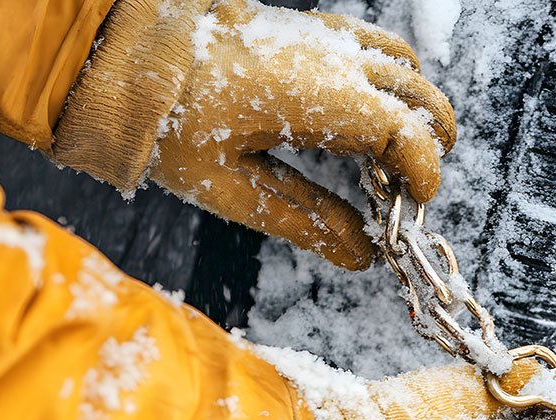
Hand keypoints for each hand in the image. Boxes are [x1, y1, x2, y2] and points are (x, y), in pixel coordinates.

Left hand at [53, 0, 454, 270]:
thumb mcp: (234, 190)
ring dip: (414, 110)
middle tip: (406, 190)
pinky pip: (375, 46)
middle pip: (420, 96)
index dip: (424, 173)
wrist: (127, 57)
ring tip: (390, 156)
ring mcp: (323, 36)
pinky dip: (391, 80)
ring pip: (406, 65)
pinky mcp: (310, 27)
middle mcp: (333, 59)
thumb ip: (307, 221)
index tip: (414, 206)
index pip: (407, 133)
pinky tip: (367, 113)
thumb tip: (364, 256)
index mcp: (318, 100)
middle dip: (429, 145)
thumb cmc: (170, 125)